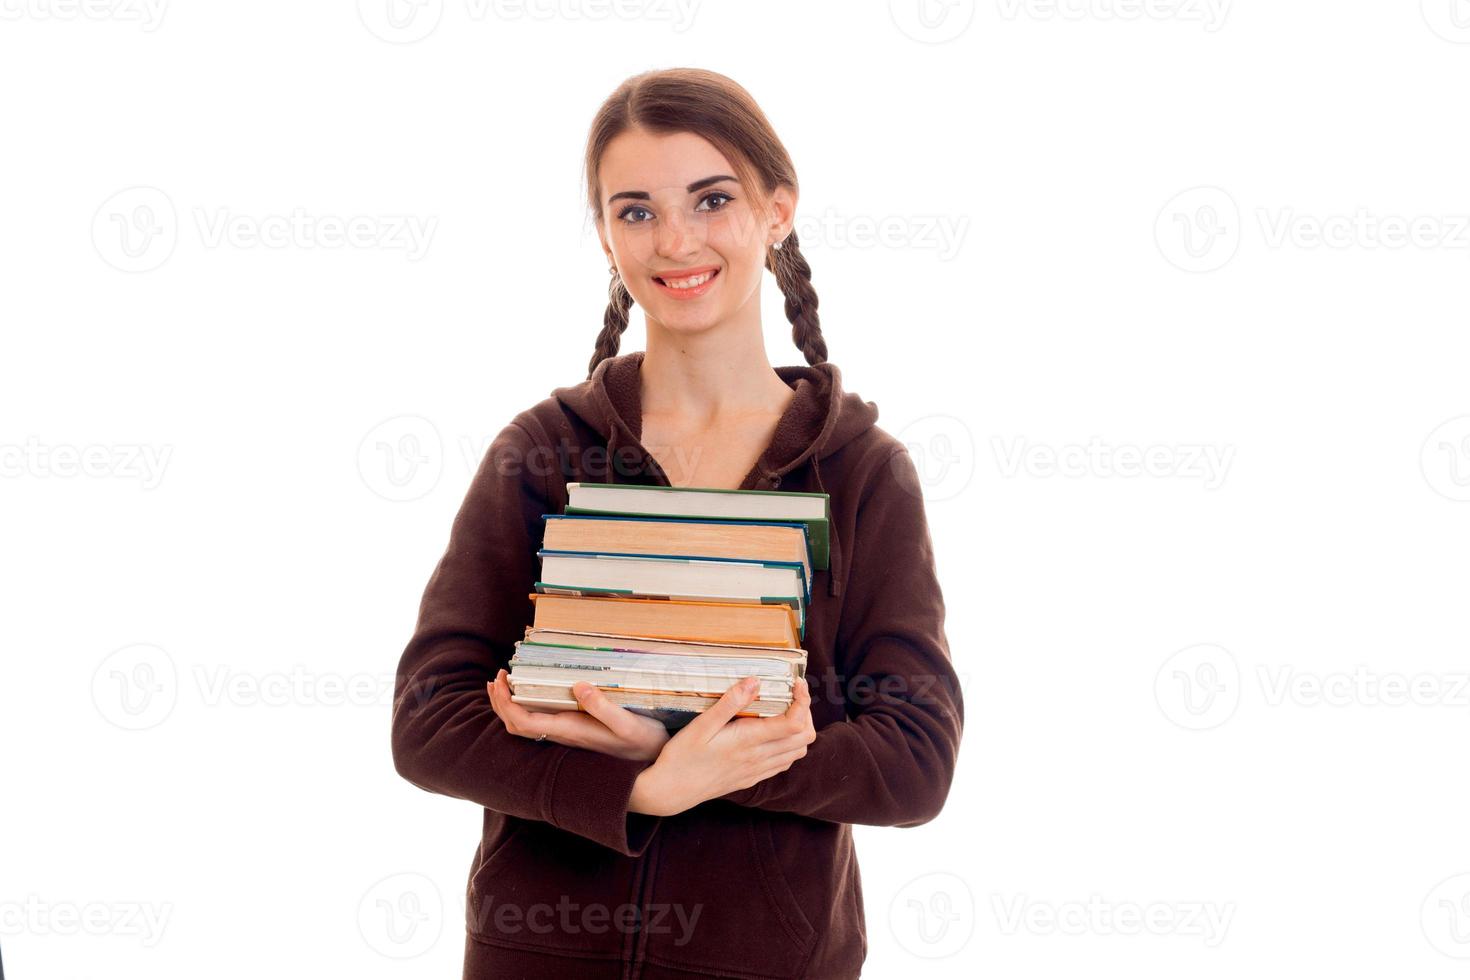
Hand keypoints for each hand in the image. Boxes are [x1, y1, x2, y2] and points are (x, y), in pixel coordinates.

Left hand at [487, 669, 670, 761]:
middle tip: (497, 676)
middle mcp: (564, 736)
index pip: (522, 722)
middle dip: (500, 702)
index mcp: (570, 731)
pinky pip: (539, 723)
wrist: (655, 765)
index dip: (505, 703)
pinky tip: (530, 696)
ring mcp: (569, 736)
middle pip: (516, 726)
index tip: (501, 678)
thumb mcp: (629, 723)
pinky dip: (525, 708)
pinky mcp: (576, 733)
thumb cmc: (644, 743)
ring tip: (503, 684)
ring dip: (509, 706)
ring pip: (525, 726)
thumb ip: (603, 706)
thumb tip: (578, 685)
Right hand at [629, 675, 814, 816]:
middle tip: (791, 695)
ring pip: (798, 752)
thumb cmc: (682, 756)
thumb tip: (754, 681)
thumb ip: (730, 703)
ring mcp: (757, 771)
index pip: (794, 723)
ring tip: (785, 711)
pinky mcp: (752, 779)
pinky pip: (784, 763)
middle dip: (806, 712)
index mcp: (748, 742)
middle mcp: (759, 758)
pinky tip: (774, 733)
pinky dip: (789, 745)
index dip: (803, 700)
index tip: (796, 683)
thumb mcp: (701, 725)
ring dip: (800, 730)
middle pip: (804, 738)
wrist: (671, 792)